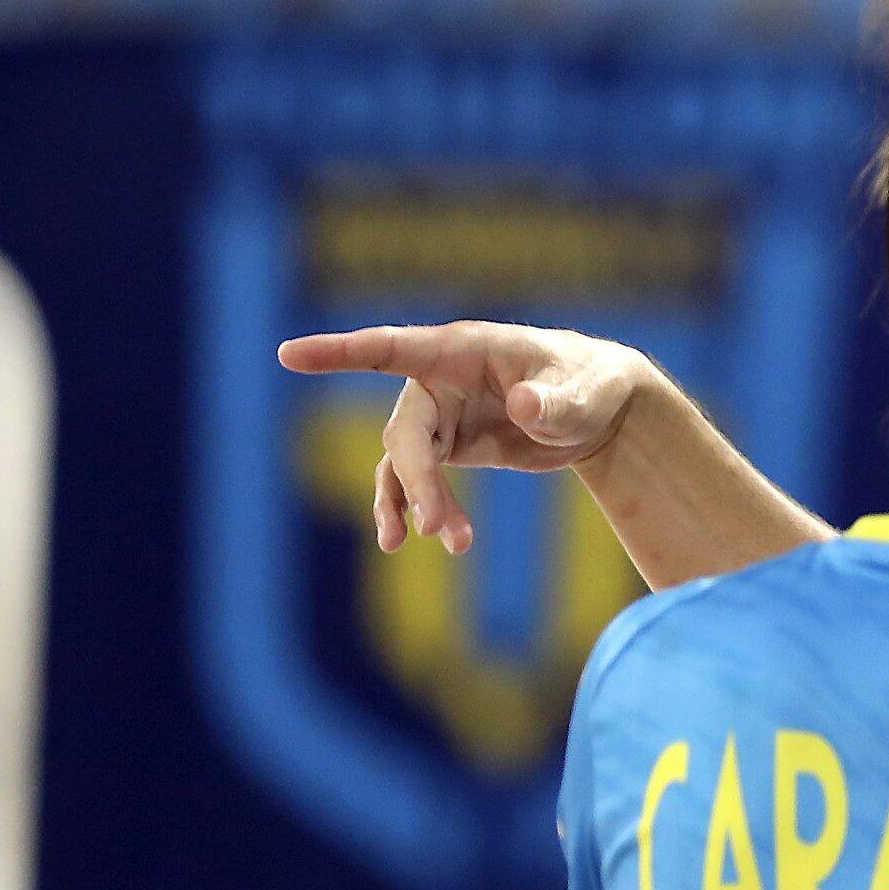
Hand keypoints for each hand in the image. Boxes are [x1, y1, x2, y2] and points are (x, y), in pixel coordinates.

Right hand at [278, 321, 654, 554]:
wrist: (601, 411)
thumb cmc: (592, 385)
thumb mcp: (583, 394)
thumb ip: (555, 402)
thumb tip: (523, 406)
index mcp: (463, 350)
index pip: (390, 347)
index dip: (339, 352)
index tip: (288, 356)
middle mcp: (440, 380)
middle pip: (406, 431)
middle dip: (418, 480)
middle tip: (440, 527)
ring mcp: (440, 415)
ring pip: (406, 462)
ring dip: (417, 503)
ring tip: (447, 542)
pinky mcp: (448, 446)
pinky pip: (414, 479)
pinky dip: (416, 508)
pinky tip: (422, 539)